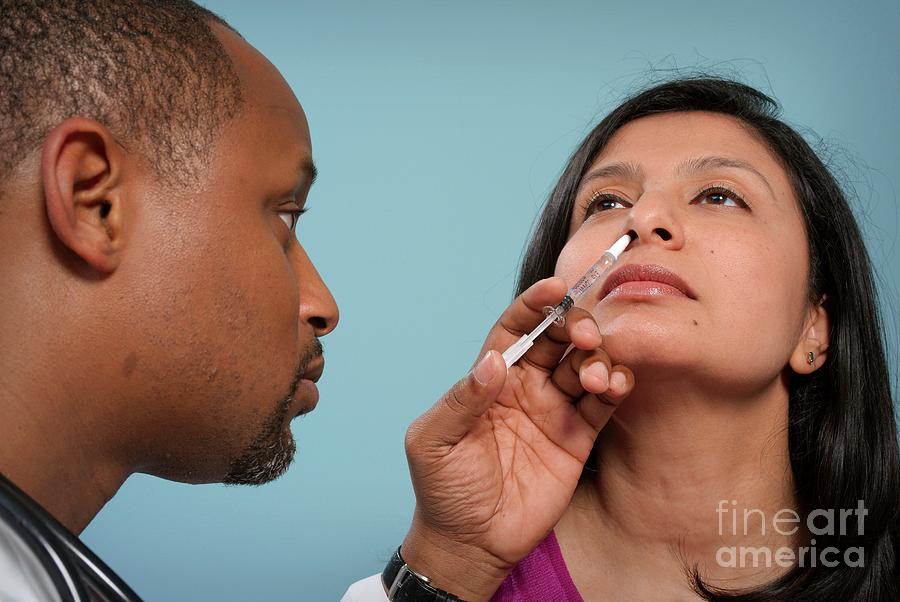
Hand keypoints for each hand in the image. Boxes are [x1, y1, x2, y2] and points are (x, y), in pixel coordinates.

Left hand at [400, 277, 634, 600]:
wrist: (469, 542)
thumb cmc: (442, 488)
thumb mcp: (434, 441)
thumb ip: (461, 400)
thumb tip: (492, 362)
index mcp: (491, 378)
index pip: (516, 329)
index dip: (534, 305)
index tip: (554, 287)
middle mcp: (526, 386)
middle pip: (558, 339)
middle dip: (575, 326)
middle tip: (584, 335)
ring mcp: (554, 410)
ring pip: (585, 366)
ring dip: (598, 358)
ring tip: (593, 375)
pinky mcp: (577, 438)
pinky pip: (602, 404)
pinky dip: (615, 387)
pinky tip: (613, 385)